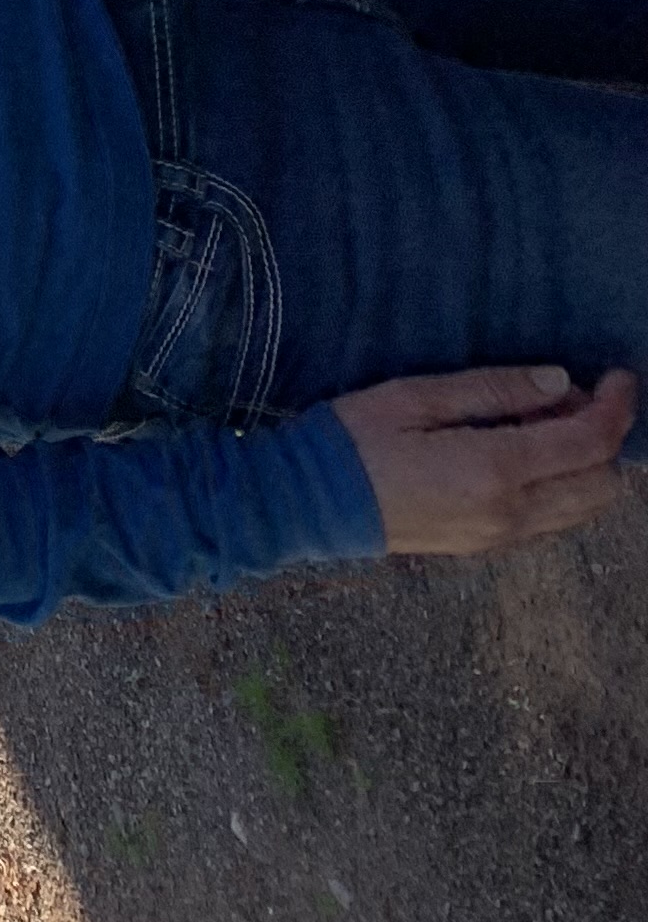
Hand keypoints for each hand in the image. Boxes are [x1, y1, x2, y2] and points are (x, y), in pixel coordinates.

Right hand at [330, 365, 637, 555]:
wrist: (304, 505)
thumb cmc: (349, 441)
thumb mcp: (413, 398)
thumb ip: (490, 390)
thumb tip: (559, 382)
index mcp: (493, 470)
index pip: (588, 442)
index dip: (616, 406)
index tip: (618, 375)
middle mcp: (511, 512)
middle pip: (603, 482)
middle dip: (604, 435)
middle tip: (568, 398)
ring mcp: (501, 536)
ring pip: (585, 508)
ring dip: (587, 464)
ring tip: (545, 424)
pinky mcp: (487, 546)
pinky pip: (555, 521)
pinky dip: (564, 487)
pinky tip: (525, 456)